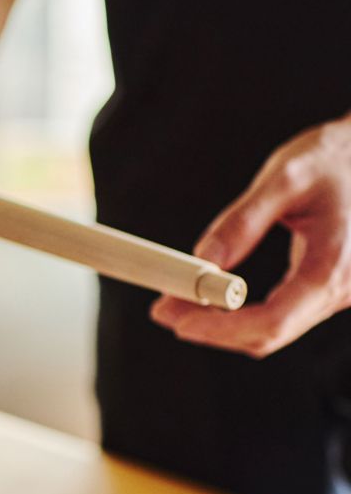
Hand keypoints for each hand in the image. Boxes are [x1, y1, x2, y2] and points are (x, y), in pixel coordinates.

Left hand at [152, 116, 350, 357]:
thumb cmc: (335, 159)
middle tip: (162, 310)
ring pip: (274, 330)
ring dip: (223, 323)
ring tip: (176, 301)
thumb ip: (243, 220)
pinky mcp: (329, 289)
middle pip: (269, 334)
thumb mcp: (286, 176)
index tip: (178, 321)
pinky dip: (244, 313)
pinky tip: (212, 296)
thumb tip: (204, 258)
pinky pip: (284, 315)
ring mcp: (339, 294)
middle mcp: (342, 289)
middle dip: (211, 329)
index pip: (272, 321)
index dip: (220, 329)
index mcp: (334, 265)